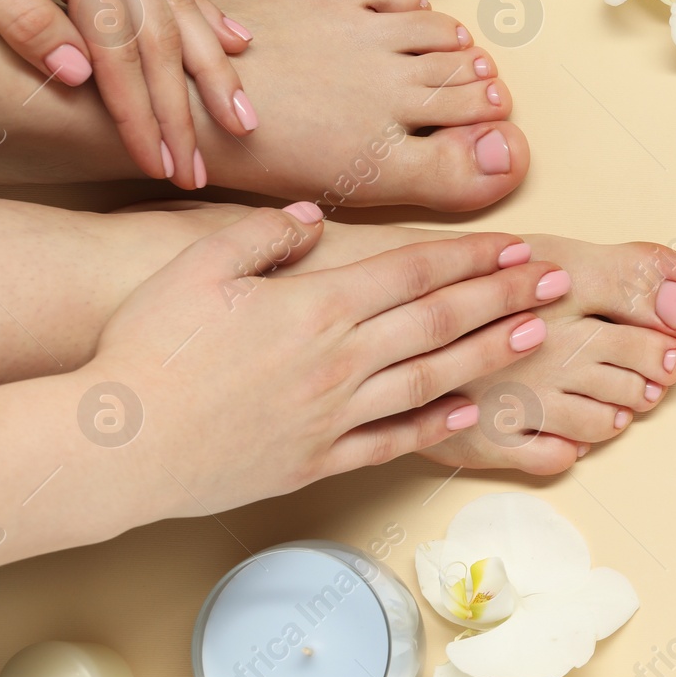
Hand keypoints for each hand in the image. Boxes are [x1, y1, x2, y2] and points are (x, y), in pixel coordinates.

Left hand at [0, 0, 254, 188]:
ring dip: (212, 70)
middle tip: (199, 167)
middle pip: (162, 34)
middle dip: (185, 107)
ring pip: (180, 8)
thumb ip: (20, 17)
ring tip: (242, 119)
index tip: (157, 162)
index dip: (140, 111)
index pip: (119, 46)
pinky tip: (233, 43)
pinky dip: (204, 16)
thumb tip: (80, 76)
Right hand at [88, 204, 567, 515]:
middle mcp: (340, 360)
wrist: (119, 445)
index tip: (515, 245)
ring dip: (492, 354)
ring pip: (433, 377)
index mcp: (316, 307)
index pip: (414, 272)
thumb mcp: (197, 268)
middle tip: (556, 281)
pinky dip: (437, 426)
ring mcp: (335, 415)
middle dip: (506, 297)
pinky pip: (393, 441)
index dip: (472, 257)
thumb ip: (262, 234)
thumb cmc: (147, 350)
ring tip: (537, 336)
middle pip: (441, 320)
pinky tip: (470, 412)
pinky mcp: (319, 460)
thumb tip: (313, 217)